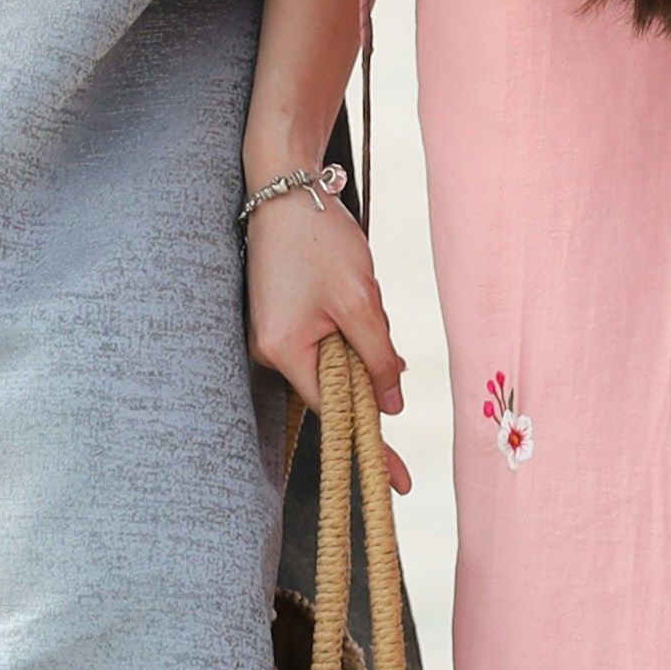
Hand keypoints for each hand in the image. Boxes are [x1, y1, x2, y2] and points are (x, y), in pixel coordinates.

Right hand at [248, 190, 412, 491]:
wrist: (283, 186)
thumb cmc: (318, 240)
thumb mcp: (360, 302)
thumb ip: (377, 358)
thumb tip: (391, 405)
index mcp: (283, 351)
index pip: (336, 413)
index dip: (373, 445)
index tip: (400, 482)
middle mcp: (270, 349)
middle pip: (336, 385)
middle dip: (368, 364)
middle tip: (378, 323)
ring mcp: (273, 331)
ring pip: (336, 359)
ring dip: (360, 336)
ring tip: (356, 282)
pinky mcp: (282, 315)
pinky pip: (325, 338)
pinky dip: (348, 326)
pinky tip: (353, 288)